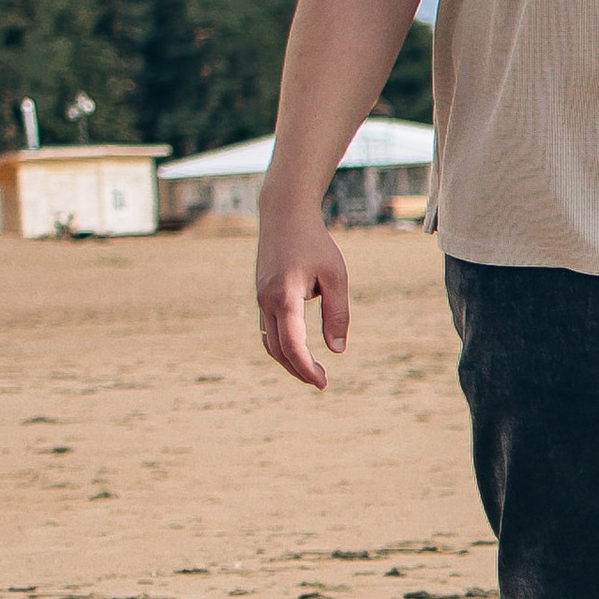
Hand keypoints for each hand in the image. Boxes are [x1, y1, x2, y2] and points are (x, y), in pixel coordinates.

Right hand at [257, 206, 352, 388]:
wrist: (284, 215)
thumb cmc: (314, 244)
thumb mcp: (335, 276)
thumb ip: (337, 314)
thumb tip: (337, 350)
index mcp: (285, 298)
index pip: (292, 346)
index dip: (306, 369)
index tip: (323, 383)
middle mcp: (267, 301)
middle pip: (278, 350)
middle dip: (298, 370)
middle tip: (321, 382)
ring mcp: (260, 299)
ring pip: (270, 342)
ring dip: (288, 361)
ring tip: (312, 370)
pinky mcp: (261, 295)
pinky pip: (268, 330)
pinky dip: (281, 345)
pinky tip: (298, 350)